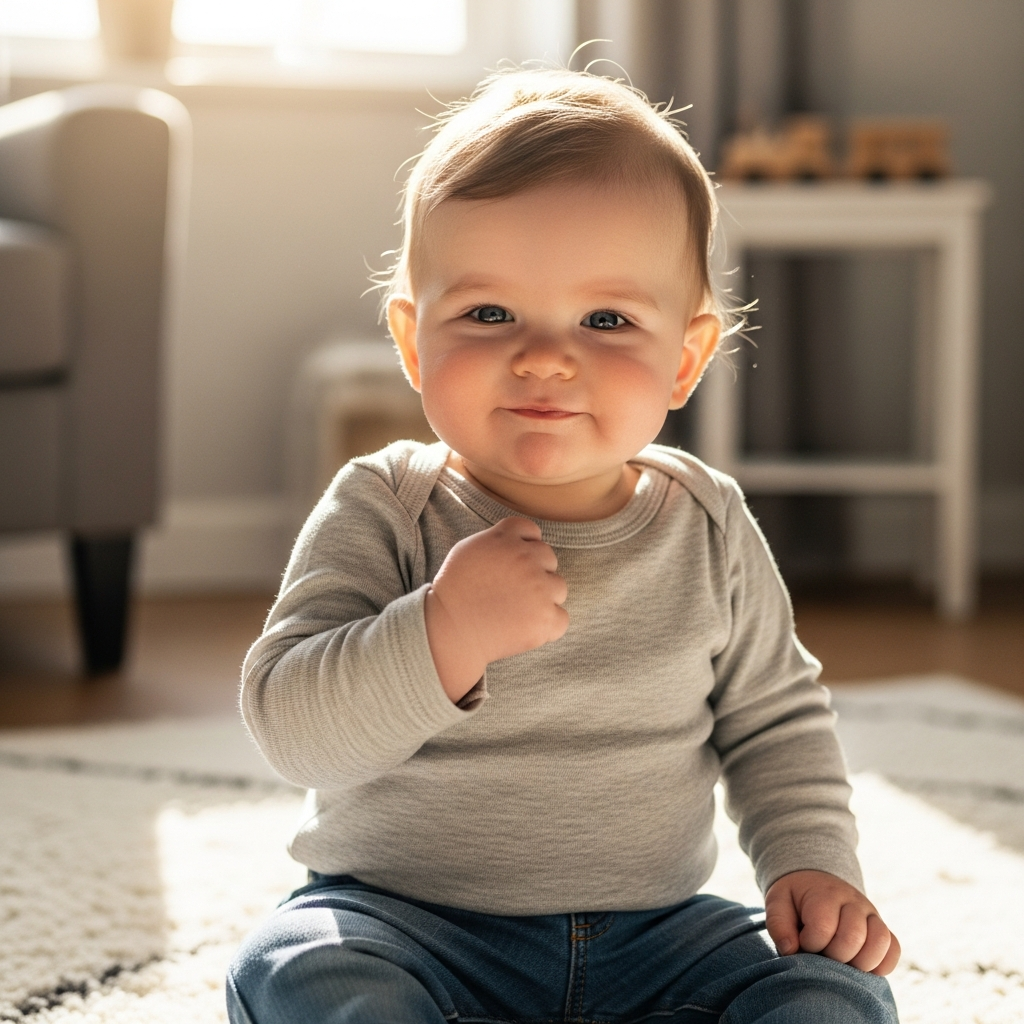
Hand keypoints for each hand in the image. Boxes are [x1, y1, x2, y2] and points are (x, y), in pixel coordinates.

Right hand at [425, 517, 568, 702]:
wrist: (448, 630)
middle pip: (549, 559)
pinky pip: (561, 619)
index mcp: (506, 538)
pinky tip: (525, 628)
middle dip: (535, 573)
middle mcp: (526, 558)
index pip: (532, 532)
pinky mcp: (545, 618)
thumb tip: (522, 543)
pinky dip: (548, 626)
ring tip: (517, 612)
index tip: (512, 567)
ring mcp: (539, 588)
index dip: (525, 548)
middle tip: (511, 593)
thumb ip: (498, 539)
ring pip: (559, 588)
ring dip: (544, 599)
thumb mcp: (469, 550)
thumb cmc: (453, 592)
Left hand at [765, 869, 899, 974]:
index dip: (811, 944)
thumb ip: (778, 924)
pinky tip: (862, 967)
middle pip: (854, 937)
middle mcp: (852, 901)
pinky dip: (882, 964)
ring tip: (843, 964)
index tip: (803, 942)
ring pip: (880, 942)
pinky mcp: (881, 926)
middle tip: (823, 954)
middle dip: (835, 956)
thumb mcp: (778, 902)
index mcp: (824, 894)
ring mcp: (871, 913)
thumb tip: (790, 950)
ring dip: (861, 962)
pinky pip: (893, 948)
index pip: (823, 927)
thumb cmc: (795, 898)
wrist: (815, 879)